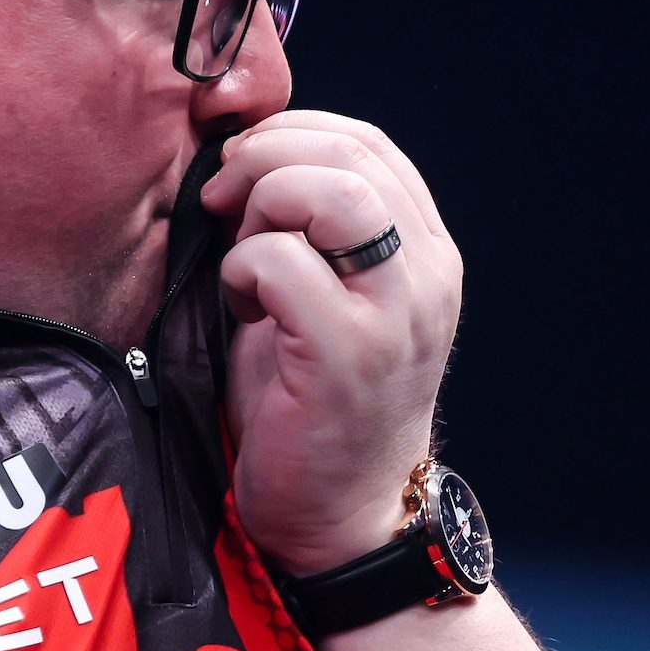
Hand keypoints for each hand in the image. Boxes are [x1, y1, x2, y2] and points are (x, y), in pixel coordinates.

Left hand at [197, 109, 462, 575]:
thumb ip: (303, 228)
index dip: (293, 133)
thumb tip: (240, 161)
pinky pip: (284, 264)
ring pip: (332, 196)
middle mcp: (425, 278)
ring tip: (242, 260)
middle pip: (350, 157)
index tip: (240, 168)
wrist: (342, 517)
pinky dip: (243, 270)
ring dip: (265, 209)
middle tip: (224, 203)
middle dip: (266, 160)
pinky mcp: (350, 356)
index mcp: (424, 253)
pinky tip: (243, 309)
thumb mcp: (320, 297)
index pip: (368, 145)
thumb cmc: (310, 403)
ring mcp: (395, 317)